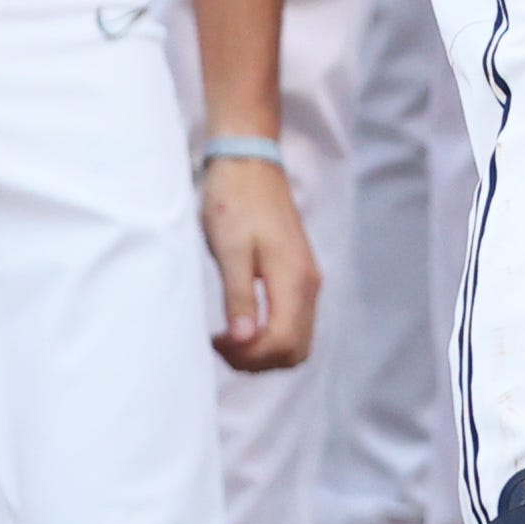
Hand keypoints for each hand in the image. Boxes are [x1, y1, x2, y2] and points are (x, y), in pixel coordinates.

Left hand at [201, 154, 316, 369]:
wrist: (249, 163)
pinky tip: (241, 323)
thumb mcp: (229, 250)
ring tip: (228, 337)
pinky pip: (294, 322)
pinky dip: (271, 335)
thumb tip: (245, 341)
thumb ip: (239, 298)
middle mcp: (308, 284)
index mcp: (293, 279)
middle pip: (296, 350)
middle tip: (221, 345)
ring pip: (297, 339)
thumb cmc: (233, 202)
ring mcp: (307, 280)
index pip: (283, 343)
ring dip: (264, 350)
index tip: (216, 340)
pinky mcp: (299, 275)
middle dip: (258, 360)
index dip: (250, 355)